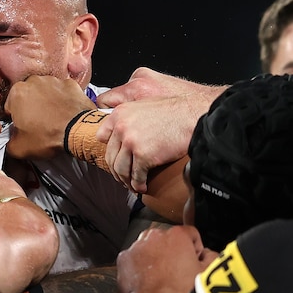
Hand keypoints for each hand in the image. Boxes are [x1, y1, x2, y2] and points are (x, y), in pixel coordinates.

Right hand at [4, 75, 94, 159]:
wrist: (78, 132)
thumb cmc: (48, 136)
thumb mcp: (19, 148)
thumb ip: (8, 142)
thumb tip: (11, 141)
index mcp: (17, 92)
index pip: (10, 106)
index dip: (15, 119)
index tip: (23, 127)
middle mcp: (34, 81)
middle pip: (27, 95)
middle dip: (30, 107)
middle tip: (38, 124)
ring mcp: (54, 81)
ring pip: (45, 91)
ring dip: (46, 102)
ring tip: (53, 119)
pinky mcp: (70, 84)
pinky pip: (62, 92)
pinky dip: (63, 100)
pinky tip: (64, 113)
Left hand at [95, 68, 225, 192]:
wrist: (191, 115)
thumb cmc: (173, 111)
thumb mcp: (143, 105)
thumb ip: (129, 117)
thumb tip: (123, 134)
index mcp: (119, 114)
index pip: (101, 136)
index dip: (109, 149)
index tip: (115, 157)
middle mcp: (122, 127)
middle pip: (110, 156)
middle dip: (116, 170)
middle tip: (122, 177)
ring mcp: (131, 142)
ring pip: (120, 169)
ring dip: (125, 180)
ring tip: (132, 185)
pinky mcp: (144, 156)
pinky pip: (136, 176)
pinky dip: (138, 184)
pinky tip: (142, 187)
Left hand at [116, 225, 206, 292]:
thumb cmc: (182, 292)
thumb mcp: (206, 273)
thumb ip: (211, 257)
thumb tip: (208, 254)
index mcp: (177, 235)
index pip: (191, 234)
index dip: (195, 249)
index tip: (194, 261)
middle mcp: (155, 235)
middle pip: (168, 239)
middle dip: (173, 251)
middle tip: (177, 271)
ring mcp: (137, 245)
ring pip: (149, 246)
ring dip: (155, 257)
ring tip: (161, 277)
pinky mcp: (124, 258)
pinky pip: (135, 258)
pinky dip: (140, 266)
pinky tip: (147, 280)